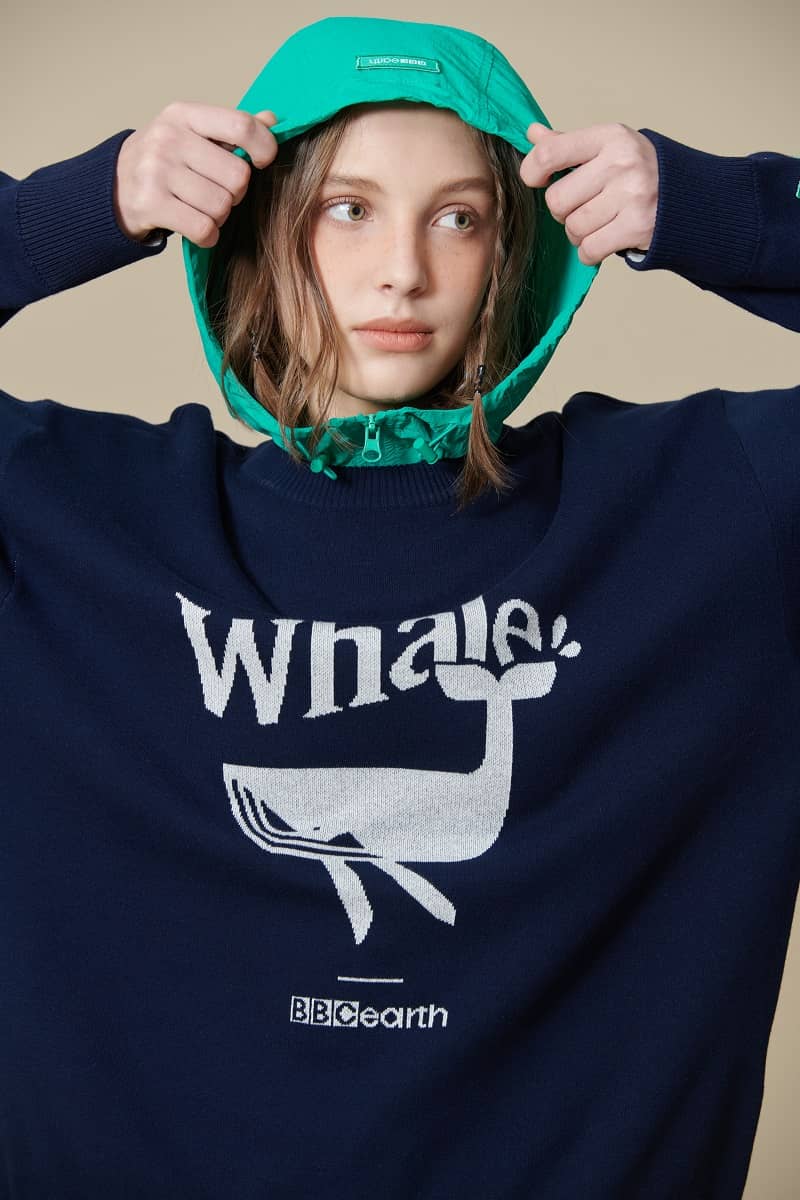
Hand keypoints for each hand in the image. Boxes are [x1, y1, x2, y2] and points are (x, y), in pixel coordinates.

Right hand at [113, 100, 278, 247]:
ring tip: (203, 209)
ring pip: (222, 206)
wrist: (113, 185)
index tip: (262, 162)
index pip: (242, 126)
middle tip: (218, 192)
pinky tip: (198, 228)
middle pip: (238, 176)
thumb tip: (271, 119)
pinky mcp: (151, 203)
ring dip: (220, 216)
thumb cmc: (165, 160)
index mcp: (185, 114)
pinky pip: (204, 228)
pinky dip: (208, 235)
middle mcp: (169, 137)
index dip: (264, 148)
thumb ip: (232, 129)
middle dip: (236, 192)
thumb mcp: (194, 134)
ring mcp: (157, 170)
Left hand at [520, 122, 657, 264]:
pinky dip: (590, 252)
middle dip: (563, 211)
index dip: (532, 171)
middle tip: (582, 207)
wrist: (693, 198)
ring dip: (578, 234)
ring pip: (573, 228)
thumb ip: (569, 145)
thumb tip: (533, 133)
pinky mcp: (637, 227)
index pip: (551, 153)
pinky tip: (605, 240)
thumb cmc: (642, 173)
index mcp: (611, 137)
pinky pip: (588, 250)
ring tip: (599, 223)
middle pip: (557, 200)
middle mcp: (621, 163)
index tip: (537, 180)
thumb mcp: (610, 148)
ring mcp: (631, 195)